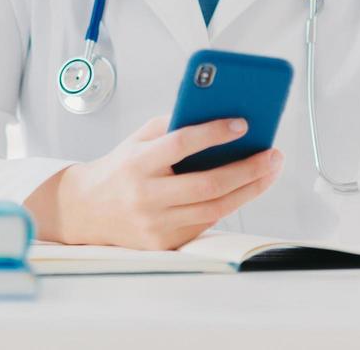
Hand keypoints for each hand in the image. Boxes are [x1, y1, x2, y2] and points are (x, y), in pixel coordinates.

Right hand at [23, 115, 283, 249]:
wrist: (87, 209)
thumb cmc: (119, 168)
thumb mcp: (137, 140)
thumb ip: (171, 127)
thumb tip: (215, 116)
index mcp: (138, 163)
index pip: (180, 145)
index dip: (213, 133)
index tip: (242, 124)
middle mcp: (146, 195)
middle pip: (208, 184)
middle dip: (248, 168)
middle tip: (273, 154)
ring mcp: (156, 223)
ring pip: (214, 208)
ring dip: (249, 189)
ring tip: (269, 170)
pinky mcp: (164, 243)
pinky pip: (206, 224)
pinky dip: (229, 205)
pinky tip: (245, 189)